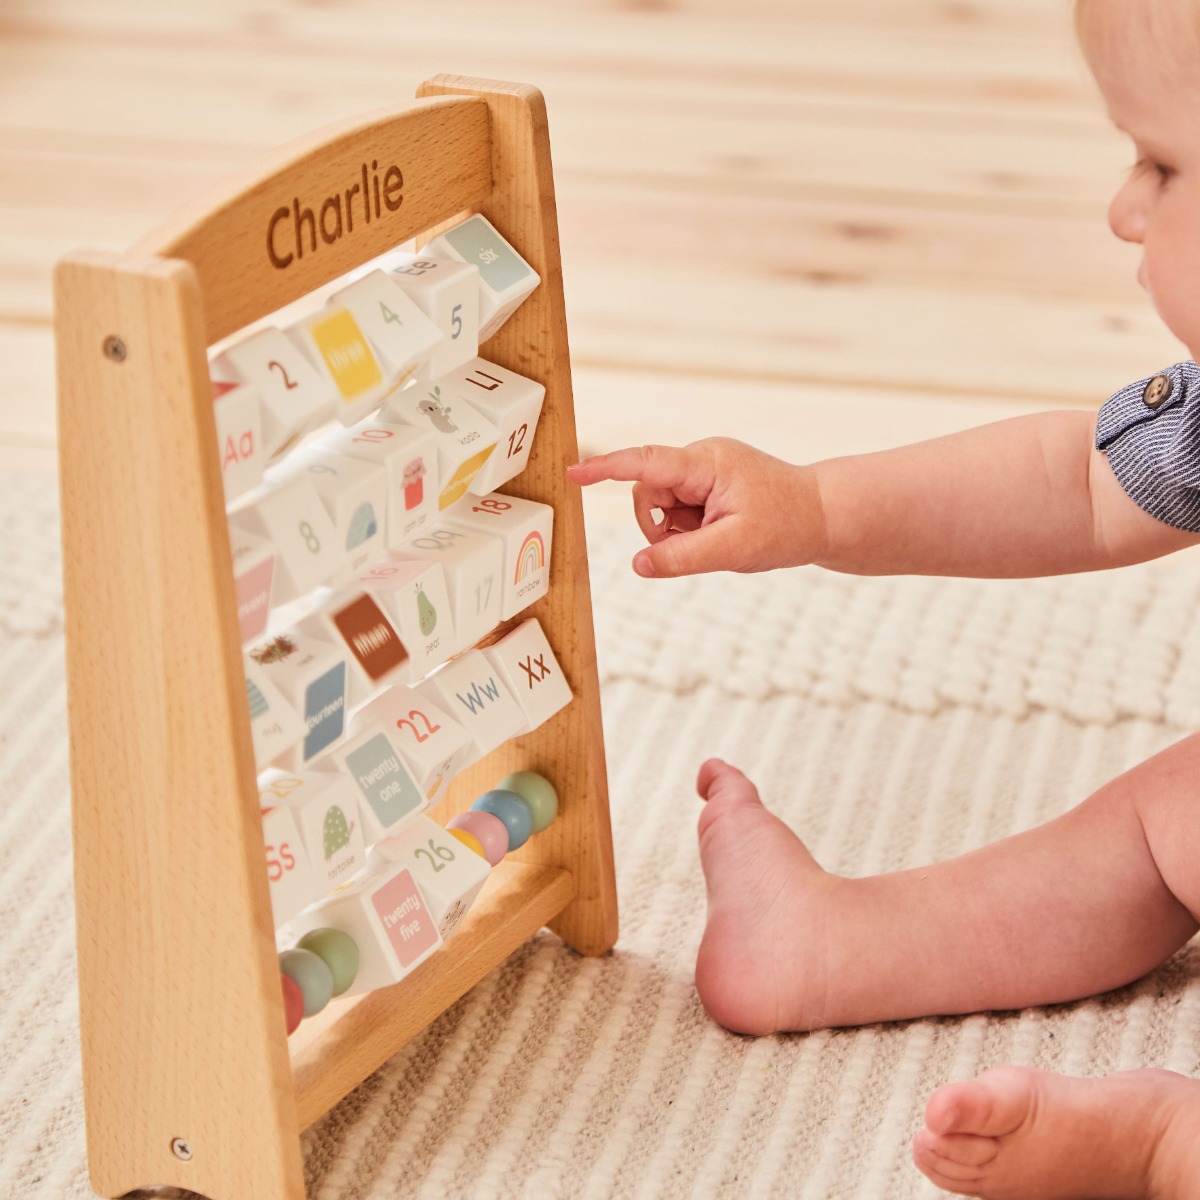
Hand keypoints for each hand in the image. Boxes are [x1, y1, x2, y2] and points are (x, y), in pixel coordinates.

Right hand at [567, 437, 825, 577]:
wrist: (824, 516)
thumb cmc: (787, 526)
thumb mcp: (733, 550)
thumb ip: (681, 558)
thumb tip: (638, 565)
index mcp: (706, 464)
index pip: (645, 464)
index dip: (606, 470)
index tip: (574, 474)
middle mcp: (701, 459)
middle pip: (649, 494)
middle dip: (662, 527)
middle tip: (701, 544)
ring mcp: (704, 471)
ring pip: (661, 506)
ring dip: (678, 531)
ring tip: (718, 538)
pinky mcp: (708, 484)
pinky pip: (679, 510)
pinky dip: (691, 529)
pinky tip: (720, 532)